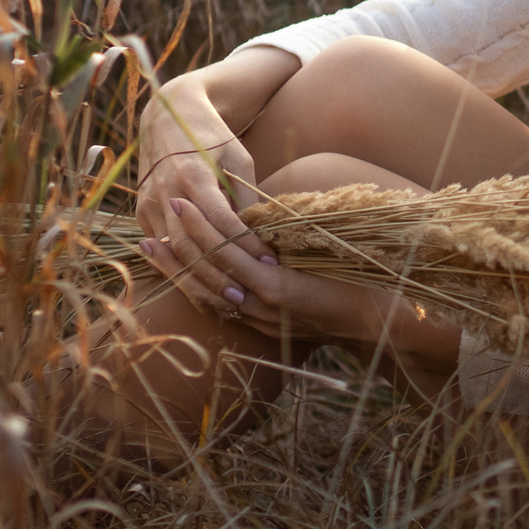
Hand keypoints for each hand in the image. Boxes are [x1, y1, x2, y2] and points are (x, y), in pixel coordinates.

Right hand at [134, 60, 284, 314]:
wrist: (167, 117)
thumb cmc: (213, 138)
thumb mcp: (238, 158)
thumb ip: (245, 196)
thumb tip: (261, 237)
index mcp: (192, 172)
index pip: (219, 219)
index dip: (245, 245)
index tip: (268, 263)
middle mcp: (165, 191)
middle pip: (189, 245)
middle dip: (217, 274)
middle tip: (244, 296)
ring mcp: (149, 204)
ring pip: (172, 254)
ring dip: (199, 281)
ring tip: (226, 301)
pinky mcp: (142, 214)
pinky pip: (162, 251)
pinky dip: (182, 272)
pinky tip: (204, 290)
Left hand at [164, 196, 373, 337]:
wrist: (379, 322)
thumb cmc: (361, 281)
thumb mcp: (325, 255)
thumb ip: (284, 245)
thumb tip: (252, 225)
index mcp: (276, 286)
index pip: (227, 252)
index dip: (200, 227)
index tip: (180, 204)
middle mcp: (264, 306)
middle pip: (209, 275)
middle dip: (177, 251)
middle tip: (149, 229)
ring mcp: (262, 319)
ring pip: (208, 295)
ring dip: (177, 272)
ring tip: (151, 249)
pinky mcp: (266, 325)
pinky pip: (222, 307)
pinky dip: (198, 288)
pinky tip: (181, 275)